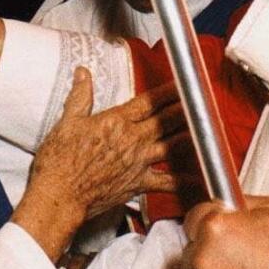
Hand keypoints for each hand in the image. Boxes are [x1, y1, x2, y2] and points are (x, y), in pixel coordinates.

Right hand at [12, 67, 186, 260]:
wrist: (59, 196)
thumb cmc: (59, 161)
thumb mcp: (67, 122)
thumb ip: (80, 96)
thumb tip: (83, 72)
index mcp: (115, 122)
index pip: (147, 102)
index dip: (167, 92)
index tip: (182, 84)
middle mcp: (131, 141)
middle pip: (165, 121)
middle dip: (185, 109)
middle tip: (203, 100)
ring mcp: (137, 163)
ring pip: (171, 146)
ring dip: (190, 136)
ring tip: (208, 128)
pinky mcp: (137, 184)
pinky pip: (166, 182)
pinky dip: (184, 181)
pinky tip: (200, 179)